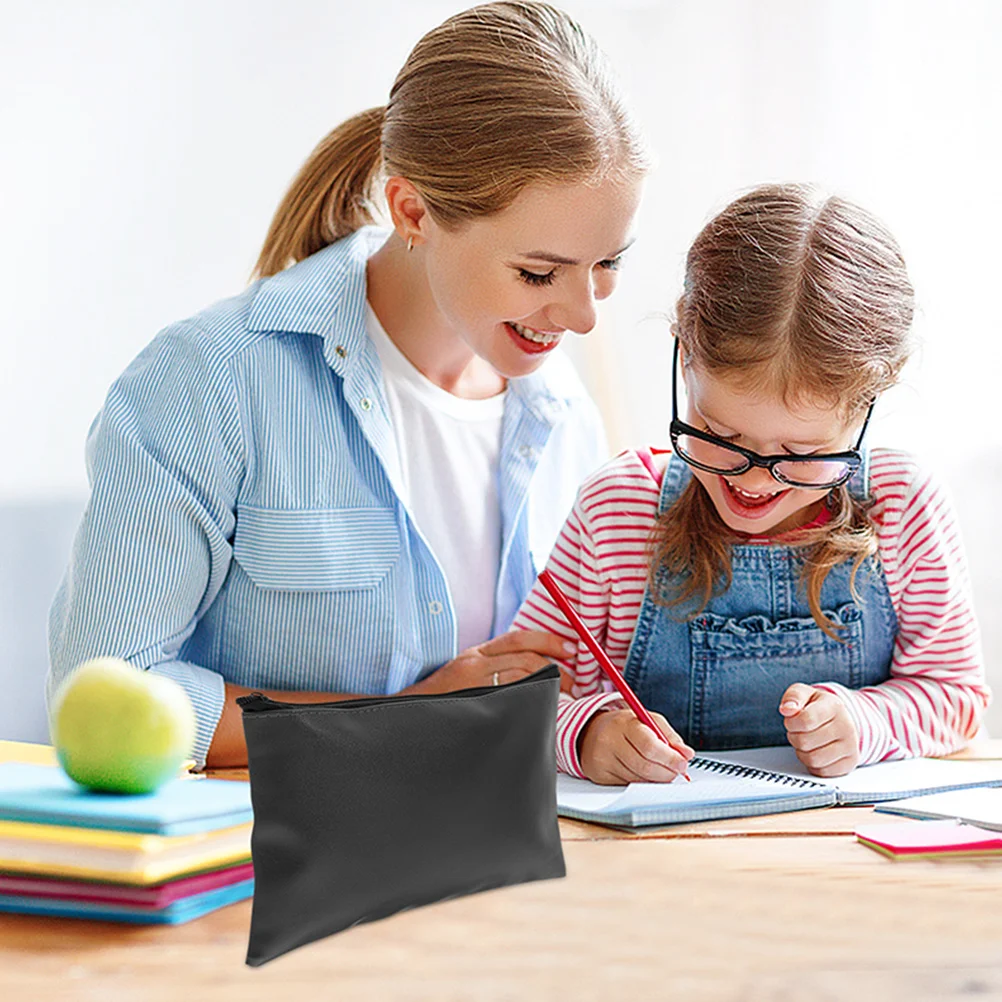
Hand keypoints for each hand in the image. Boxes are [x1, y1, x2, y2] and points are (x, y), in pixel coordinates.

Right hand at [407, 630, 575, 694]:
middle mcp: (475, 664)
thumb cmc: (440, 699)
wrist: (409, 714)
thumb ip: (492, 666)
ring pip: (524, 677)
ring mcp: (475, 684)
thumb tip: (532, 666)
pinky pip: (514, 698)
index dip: (548, 640)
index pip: (518, 638)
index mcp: (475, 653)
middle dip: (556, 667)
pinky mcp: (476, 703)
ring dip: (548, 684)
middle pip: (527, 658)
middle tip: (571, 681)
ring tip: (562, 696)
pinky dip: (533, 699)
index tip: (569, 649)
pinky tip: (542, 706)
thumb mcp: (463, 673)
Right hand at [578, 708, 693, 784]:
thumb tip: (687, 754)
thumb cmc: (624, 726)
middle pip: (645, 766)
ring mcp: (602, 761)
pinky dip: (642, 782)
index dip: (669, 758)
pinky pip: (628, 785)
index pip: (649, 746)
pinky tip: (644, 773)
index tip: (682, 763)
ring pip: (638, 779)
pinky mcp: (599, 776)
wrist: (589, 731)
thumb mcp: (646, 720)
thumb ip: (668, 735)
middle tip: (677, 771)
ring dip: (656, 779)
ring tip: (662, 770)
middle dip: (667, 772)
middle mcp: (609, 742)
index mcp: (623, 723)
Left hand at [779, 683, 858, 776]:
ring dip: (802, 752)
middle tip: (800, 731)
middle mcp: (846, 727)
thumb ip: (793, 697)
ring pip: (812, 759)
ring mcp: (850, 747)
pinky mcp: (849, 763)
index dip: (791, 723)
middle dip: (794, 737)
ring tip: (808, 741)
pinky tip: (816, 751)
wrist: (842, 719)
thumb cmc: (819, 707)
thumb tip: (787, 709)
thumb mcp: (805, 694)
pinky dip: (812, 764)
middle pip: (804, 742)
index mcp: (834, 706)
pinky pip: (821, 771)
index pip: (805, 720)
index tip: (793, 720)